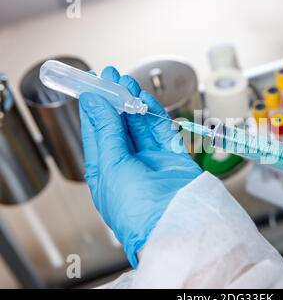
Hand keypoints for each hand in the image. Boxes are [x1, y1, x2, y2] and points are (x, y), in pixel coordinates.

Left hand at [79, 66, 201, 266]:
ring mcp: (152, 160)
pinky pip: (161, 129)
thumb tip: (94, 103)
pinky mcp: (173, 157)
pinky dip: (154, 113)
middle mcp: (129, 165)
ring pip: (140, 124)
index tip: (91, 84)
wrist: (175, 224)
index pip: (96, 132)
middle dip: (114, 99)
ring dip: (132, 102)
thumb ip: (106, 131)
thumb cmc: (136, 209)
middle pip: (119, 125)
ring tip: (126, 82)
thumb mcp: (112, 166)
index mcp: (106, 172)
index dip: (94, 106)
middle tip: (110, 75)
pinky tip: (144, 99)